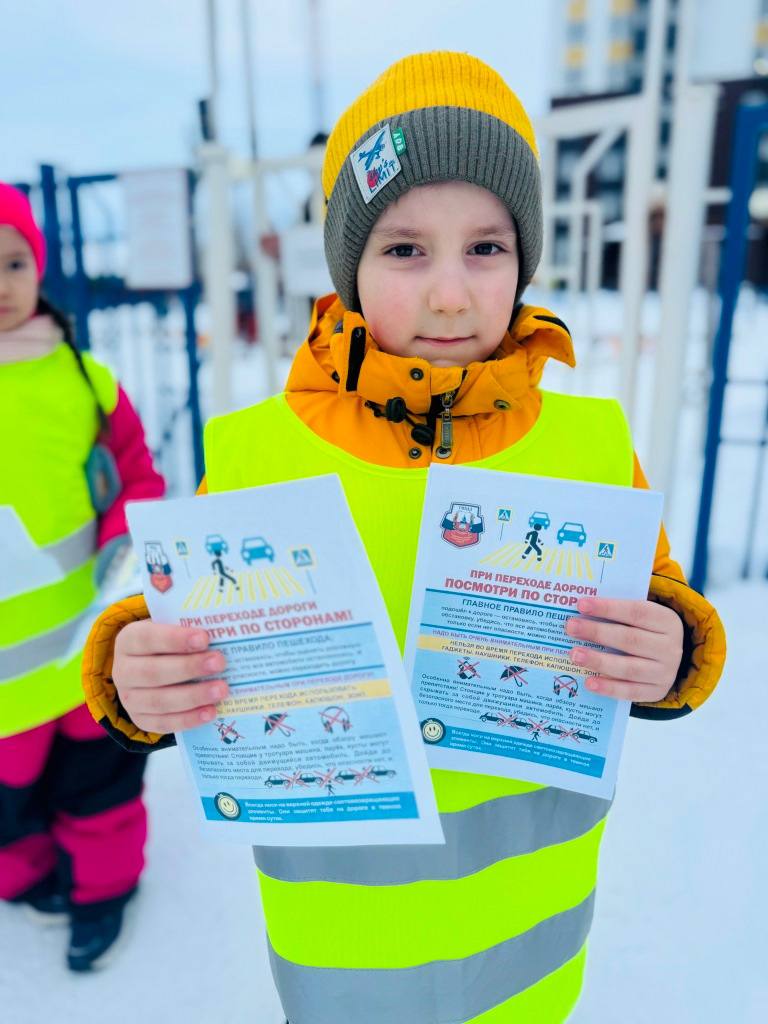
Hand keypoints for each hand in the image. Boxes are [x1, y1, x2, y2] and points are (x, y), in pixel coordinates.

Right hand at [113, 621, 228, 732]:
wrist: (150, 666)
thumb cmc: (169, 643)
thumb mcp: (173, 629)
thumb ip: (190, 628)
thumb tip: (223, 631)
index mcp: (128, 640)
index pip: (147, 638)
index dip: (175, 639)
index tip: (204, 638)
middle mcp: (123, 670)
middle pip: (154, 672)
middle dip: (189, 668)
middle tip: (219, 662)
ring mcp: (129, 698)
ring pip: (159, 701)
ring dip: (193, 696)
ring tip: (222, 690)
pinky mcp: (140, 719)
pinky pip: (163, 723)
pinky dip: (188, 719)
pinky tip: (211, 712)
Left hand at [565, 597, 682, 702]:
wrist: (667, 659)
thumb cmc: (644, 631)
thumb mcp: (640, 618)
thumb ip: (617, 613)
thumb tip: (581, 610)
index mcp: (667, 621)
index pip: (636, 612)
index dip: (608, 608)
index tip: (581, 604)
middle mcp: (669, 648)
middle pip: (630, 639)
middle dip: (597, 633)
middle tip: (571, 627)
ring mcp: (665, 672)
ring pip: (629, 668)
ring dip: (599, 661)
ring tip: (574, 655)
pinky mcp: (657, 692)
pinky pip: (630, 692)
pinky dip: (608, 687)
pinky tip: (589, 682)